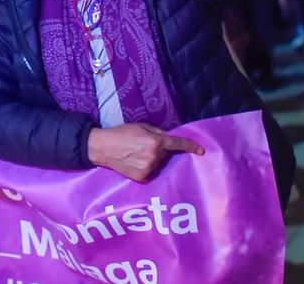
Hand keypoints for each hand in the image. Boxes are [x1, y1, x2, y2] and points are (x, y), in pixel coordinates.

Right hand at [87, 123, 204, 181]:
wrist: (102, 147)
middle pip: (165, 153)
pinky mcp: (142, 177)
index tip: (201, 151)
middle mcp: (154, 156)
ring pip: (158, 162)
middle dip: (159, 148)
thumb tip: (169, 139)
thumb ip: (158, 132)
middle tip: (142, 144)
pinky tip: (133, 161)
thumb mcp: (142, 126)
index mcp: (156, 141)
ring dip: (152, 158)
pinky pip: (150, 170)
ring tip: (135, 153)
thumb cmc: (121, 133)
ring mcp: (148, 168)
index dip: (191, 146)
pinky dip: (145, 166)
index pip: (177, 144)